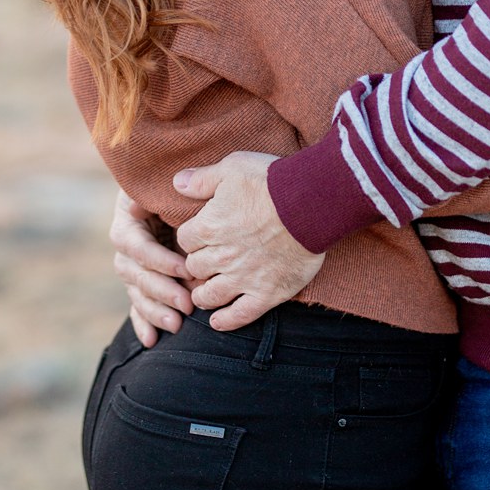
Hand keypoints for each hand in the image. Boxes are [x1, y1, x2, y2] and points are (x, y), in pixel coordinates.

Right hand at [110, 188, 191, 346]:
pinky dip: (143, 321)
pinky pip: (137, 303)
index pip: (136, 244)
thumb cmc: (188, 186)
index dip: (158, 259)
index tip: (186, 269)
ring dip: (154, 310)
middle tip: (186, 305)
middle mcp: (125, 242)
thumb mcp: (179, 186)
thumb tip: (169, 206)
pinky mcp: (141, 279)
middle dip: (161, 290)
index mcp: (128, 217)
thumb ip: (177, 195)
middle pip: (134, 272)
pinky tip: (151, 340)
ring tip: (176, 325)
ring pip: (136, 291)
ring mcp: (131, 263)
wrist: (184, 191)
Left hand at [172, 151, 322, 331]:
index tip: (201, 235)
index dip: (192, 237)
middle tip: (206, 261)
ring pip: (208, 296)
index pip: (184, 240)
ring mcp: (243, 278)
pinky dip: (225, 321)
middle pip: (194, 268)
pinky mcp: (266, 292)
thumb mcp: (233, 168)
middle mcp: (220, 257)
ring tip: (207, 291)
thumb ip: (202, 179)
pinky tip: (219, 320)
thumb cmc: (273, 181)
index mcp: (208, 227)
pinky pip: (240, 315)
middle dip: (197, 264)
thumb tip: (176, 183)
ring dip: (203, 294)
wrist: (313, 203)